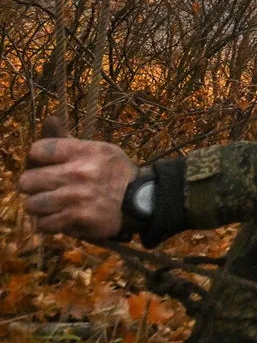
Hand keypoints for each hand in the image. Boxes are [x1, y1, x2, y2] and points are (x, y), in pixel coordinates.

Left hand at [19, 120, 137, 239]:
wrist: (142, 201)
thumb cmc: (116, 173)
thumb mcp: (99, 150)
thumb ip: (68, 141)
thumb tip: (49, 118)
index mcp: (84, 151)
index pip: (38, 150)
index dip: (36, 158)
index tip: (44, 164)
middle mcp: (78, 173)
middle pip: (27, 180)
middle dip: (33, 185)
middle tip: (43, 187)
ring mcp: (76, 197)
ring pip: (32, 204)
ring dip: (39, 206)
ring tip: (51, 204)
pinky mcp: (77, 218)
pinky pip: (43, 224)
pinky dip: (48, 223)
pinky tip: (59, 218)